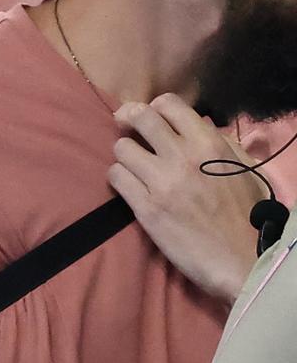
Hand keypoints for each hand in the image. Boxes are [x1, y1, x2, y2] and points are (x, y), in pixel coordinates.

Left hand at [113, 95, 264, 300]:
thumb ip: (216, 144)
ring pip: (121, 148)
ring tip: (135, 165)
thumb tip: (192, 126)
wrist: (243, 258)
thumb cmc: (247, 213)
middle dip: (129, 119)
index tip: (151, 118)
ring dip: (126, 155)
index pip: (168, 104)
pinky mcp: (145, 208)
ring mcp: (161, 182)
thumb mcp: (241, 168)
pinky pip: (116, 177)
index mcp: (209, 143)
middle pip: (138, 117)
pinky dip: (120, 178)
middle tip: (127, 127)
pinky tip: (130, 185)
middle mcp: (183, 156)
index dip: (155, 108)